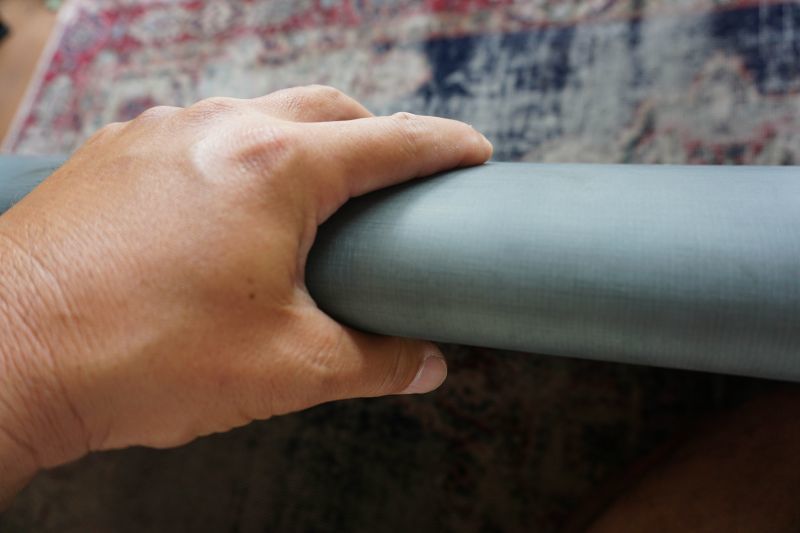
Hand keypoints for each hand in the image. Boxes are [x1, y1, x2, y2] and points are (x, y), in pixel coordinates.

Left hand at [0, 86, 491, 499]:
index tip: (473, 151)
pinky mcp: (116, 152)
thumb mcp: (285, 369)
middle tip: (398, 174)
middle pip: (326, 108)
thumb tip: (424, 365)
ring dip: (302, 138)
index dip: (443, 146)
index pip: (390, 142)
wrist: (6, 355)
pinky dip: (238, 152)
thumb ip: (373, 363)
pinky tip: (232, 199)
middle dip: (375, 133)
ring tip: (317, 188)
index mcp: (274, 169)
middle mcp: (219, 128)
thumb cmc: (142, 358)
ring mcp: (159, 132)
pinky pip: (199, 132)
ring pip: (258, 111)